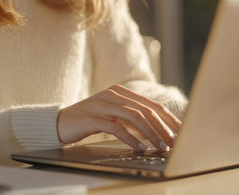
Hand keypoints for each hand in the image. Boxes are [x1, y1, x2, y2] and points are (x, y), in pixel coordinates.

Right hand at [57, 85, 181, 150]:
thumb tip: (155, 130)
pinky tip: (139, 147)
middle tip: (173, 141)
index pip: (150, 104)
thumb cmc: (89, 121)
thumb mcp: (112, 115)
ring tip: (160, 146)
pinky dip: (131, 138)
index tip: (179, 131)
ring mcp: (103, 104)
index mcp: (121, 92)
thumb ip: (130, 118)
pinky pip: (117, 127)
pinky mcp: (93, 117)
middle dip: (163, 127)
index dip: (167, 118)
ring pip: (134, 117)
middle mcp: (113, 94)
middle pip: (146, 110)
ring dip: (150, 134)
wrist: (59, 122)